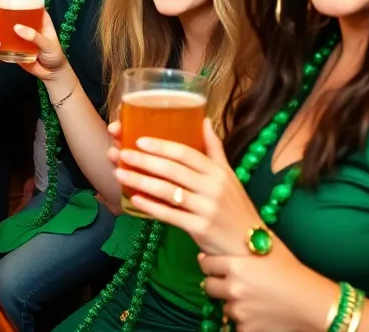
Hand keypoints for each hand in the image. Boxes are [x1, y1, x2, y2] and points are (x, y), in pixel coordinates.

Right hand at [0, 0, 69, 80]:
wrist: (52, 72)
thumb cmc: (54, 53)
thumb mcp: (48, 43)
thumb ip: (35, 36)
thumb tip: (17, 28)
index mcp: (32, 18)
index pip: (17, 5)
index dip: (2, 1)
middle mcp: (20, 26)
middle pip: (0, 18)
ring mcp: (13, 39)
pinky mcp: (9, 51)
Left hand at [108, 118, 264, 255]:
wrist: (249, 247)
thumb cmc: (235, 207)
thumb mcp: (229, 175)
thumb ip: (214, 149)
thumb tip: (204, 120)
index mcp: (217, 171)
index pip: (186, 153)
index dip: (162, 146)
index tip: (139, 140)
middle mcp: (213, 187)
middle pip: (173, 170)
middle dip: (144, 161)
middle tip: (121, 154)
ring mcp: (206, 209)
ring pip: (168, 191)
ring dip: (141, 181)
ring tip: (119, 174)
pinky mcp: (200, 229)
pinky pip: (171, 215)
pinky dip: (151, 207)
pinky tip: (134, 199)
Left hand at [200, 244, 338, 331]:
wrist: (313, 304)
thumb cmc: (294, 274)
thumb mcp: (268, 252)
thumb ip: (242, 249)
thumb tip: (222, 240)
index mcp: (236, 266)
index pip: (206, 264)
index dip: (209, 264)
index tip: (213, 265)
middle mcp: (233, 287)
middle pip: (208, 286)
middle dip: (217, 284)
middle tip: (230, 283)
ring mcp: (239, 310)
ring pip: (224, 305)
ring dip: (233, 303)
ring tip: (252, 299)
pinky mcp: (246, 328)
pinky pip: (237, 323)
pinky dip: (245, 320)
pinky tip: (259, 313)